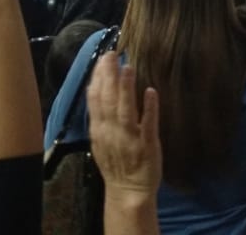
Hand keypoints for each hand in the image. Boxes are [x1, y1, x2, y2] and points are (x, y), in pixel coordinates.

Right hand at [88, 56, 161, 198]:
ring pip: (126, 110)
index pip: (95, 99)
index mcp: (99, 130)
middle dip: (109, 76)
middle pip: (108, 100)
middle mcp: (111, 132)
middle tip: (112, 54)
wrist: (128, 191)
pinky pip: (148, 124)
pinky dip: (149, 108)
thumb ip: (97, 115)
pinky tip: (151, 91)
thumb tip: (95, 87)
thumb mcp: (98, 139)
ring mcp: (130, 138)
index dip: (98, 78)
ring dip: (126, 88)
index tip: (101, 59)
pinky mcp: (148, 145)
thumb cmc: (115, 163)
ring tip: (128, 67)